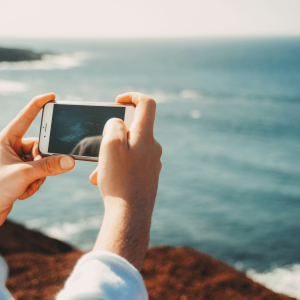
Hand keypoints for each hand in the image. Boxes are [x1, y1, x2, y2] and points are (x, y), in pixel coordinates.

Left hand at [0, 93, 74, 224]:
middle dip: (43, 160)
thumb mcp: (23, 174)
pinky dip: (35, 183)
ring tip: (25, 186)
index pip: (25, 117)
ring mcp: (16, 162)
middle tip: (38, 171)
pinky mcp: (20, 174)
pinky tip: (22, 192)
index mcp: (5, 140)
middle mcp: (11, 148)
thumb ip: (49, 166)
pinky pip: (38, 173)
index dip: (38, 105)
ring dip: (39, 176)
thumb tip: (70, 161)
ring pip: (41, 162)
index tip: (52, 97)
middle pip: (40, 145)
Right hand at [89, 92, 161, 269]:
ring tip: (99, 172)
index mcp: (146, 137)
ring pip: (129, 149)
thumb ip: (114, 126)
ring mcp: (152, 162)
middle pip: (133, 128)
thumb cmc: (120, 180)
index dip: (132, 96)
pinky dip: (118, 166)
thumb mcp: (110, 146)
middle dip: (113, 135)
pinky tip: (105, 180)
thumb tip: (118, 122)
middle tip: (100, 148)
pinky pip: (131, 163)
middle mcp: (153, 147)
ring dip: (112, 155)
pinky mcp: (148, 174)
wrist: (130, 215)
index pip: (147, 104)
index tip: (117, 101)